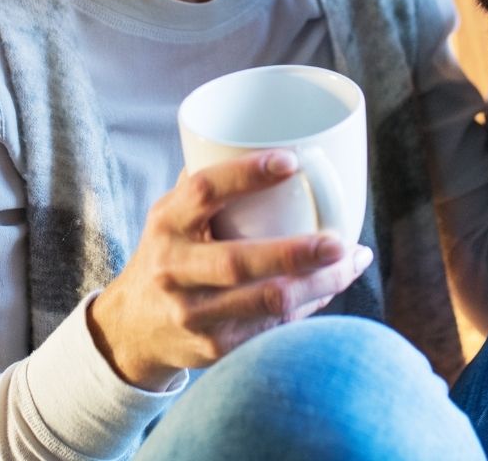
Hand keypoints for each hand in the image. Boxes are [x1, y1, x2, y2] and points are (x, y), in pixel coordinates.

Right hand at [85, 149, 374, 389]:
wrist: (134, 329)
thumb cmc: (169, 255)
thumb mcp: (172, 215)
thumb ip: (210, 185)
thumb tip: (268, 140)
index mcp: (166, 223)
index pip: (204, 191)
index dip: (247, 174)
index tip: (292, 161)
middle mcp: (174, 269)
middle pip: (239, 261)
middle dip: (297, 253)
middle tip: (340, 240)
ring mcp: (193, 314)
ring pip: (267, 302)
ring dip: (320, 283)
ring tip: (353, 261)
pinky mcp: (214, 347)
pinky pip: (273, 327)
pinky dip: (310, 305)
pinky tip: (331, 286)